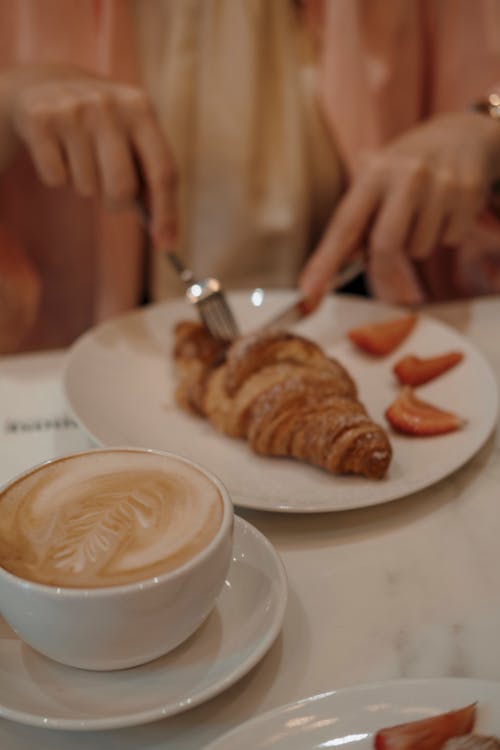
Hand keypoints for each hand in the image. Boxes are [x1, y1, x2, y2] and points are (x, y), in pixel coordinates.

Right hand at [0, 65, 176, 246]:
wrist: (46, 86)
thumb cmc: (101, 127)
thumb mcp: (132, 138)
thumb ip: (151, 179)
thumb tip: (165, 234)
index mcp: (141, 109)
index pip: (163, 171)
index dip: (166, 212)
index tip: (166, 243)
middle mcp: (109, 106)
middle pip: (122, 188)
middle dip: (117, 204)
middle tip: (109, 195)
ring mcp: (73, 110)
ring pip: (87, 188)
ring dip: (85, 185)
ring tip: (80, 157)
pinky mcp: (41, 120)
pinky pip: (57, 179)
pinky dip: (58, 177)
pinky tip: (58, 151)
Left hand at [299, 112, 499, 304]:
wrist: (462, 134)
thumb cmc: (406, 168)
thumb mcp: (376, 180)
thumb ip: (356, 220)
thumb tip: (338, 265)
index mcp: (374, 171)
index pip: (344, 227)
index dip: (324, 263)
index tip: (309, 293)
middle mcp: (406, 175)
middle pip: (385, 246)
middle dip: (383, 276)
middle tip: (391, 296)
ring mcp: (440, 183)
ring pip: (419, 249)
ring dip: (416, 246)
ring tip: (422, 216)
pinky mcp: (468, 194)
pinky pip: (448, 241)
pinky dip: (444, 236)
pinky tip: (445, 211)